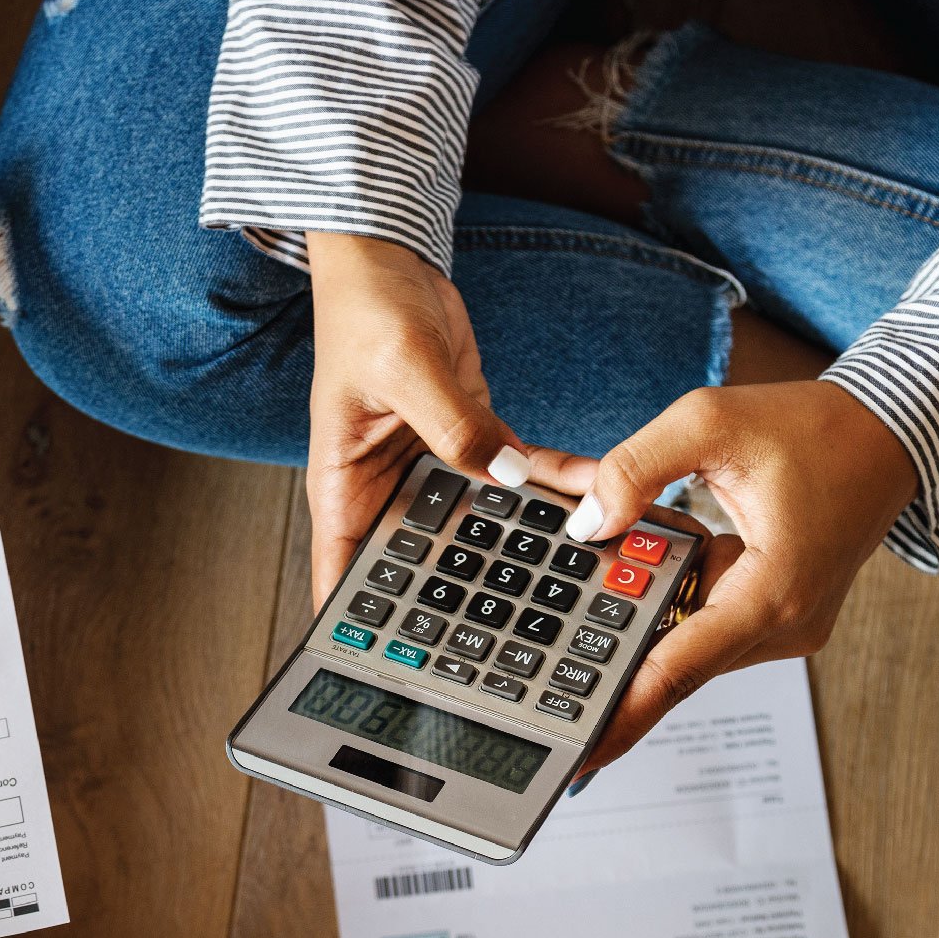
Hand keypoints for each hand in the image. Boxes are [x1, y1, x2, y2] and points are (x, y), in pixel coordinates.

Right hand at [304, 233, 578, 605]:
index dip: (369, 635)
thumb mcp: (405, 367)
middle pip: (426, 568)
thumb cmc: (363, 310)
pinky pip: (515, 477)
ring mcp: (432, 470)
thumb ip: (454, 426)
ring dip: (527, 542)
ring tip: (578, 564)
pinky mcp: (470, 443)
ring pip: (483, 527)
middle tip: (526, 632)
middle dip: (471, 599)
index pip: (347, 582)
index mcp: (346, 490)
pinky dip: (550, 485)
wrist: (389, 261)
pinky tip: (592, 492)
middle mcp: (389, 492)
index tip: (410, 677)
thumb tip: (502, 476)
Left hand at [560, 379, 918, 771]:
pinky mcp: (777, 618)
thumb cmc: (815, 428)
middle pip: (672, 654)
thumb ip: (636, 469)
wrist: (887, 436)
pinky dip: (674, 591)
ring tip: (628, 536)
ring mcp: (783, 629)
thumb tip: (585, 523)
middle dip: (613, 624)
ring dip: (644, 599)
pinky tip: (661, 547)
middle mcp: (783, 627)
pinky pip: (706, 620)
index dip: (625, 714)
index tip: (580, 756)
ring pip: (685, 636)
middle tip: (563, 602)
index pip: (682, 668)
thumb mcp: (710, 422)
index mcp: (774, 592)